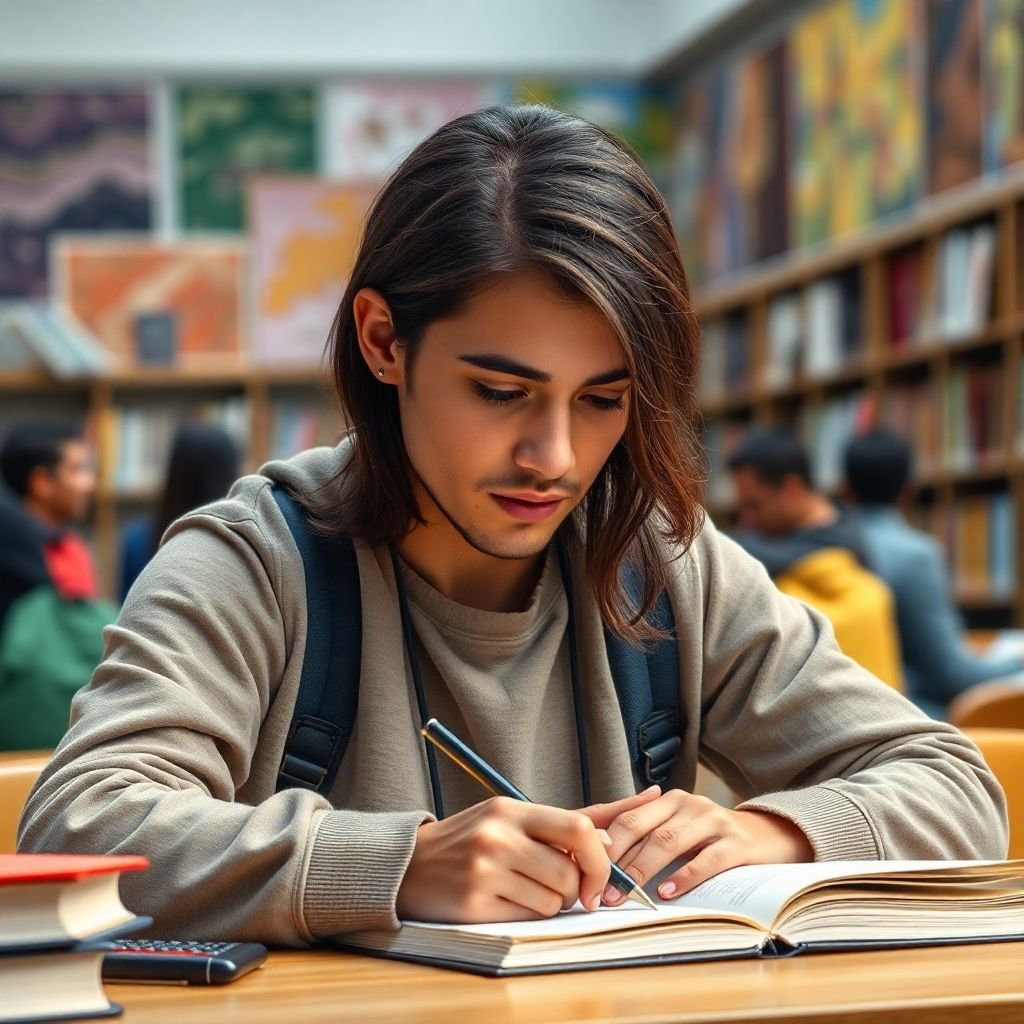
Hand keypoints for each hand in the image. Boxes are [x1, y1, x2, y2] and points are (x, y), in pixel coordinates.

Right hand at [395, 789, 662, 923]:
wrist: (409, 865)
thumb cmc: (467, 841)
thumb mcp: (508, 819)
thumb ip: (559, 826)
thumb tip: (611, 836)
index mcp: (510, 809)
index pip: (578, 827)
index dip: (600, 857)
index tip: (600, 873)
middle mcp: (498, 835)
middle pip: (570, 870)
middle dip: (577, 888)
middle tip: (569, 891)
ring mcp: (485, 869)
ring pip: (553, 900)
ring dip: (551, 903)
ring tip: (526, 890)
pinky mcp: (474, 903)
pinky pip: (528, 917)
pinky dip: (528, 914)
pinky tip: (506, 901)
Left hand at [579, 789, 812, 903]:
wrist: (771, 835)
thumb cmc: (714, 839)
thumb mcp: (680, 831)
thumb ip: (649, 839)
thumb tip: (604, 864)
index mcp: (669, 801)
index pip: (627, 818)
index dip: (604, 845)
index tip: (586, 872)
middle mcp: (688, 804)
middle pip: (642, 828)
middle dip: (616, 860)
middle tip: (599, 890)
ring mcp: (713, 821)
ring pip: (668, 842)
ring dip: (641, 871)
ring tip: (624, 894)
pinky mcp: (737, 842)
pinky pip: (706, 860)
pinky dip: (683, 877)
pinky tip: (666, 893)